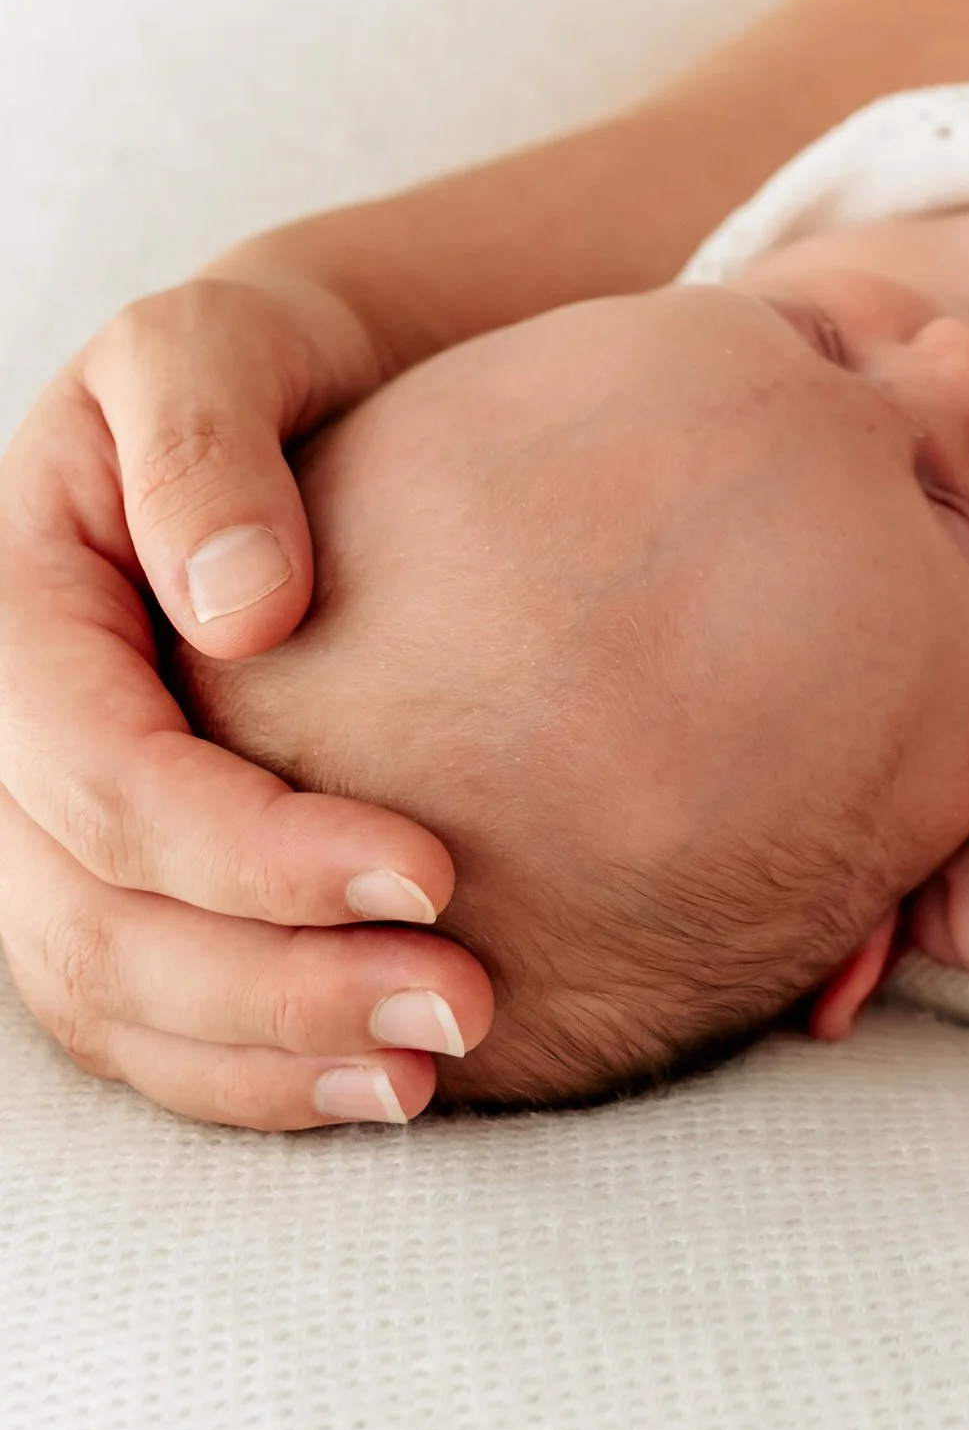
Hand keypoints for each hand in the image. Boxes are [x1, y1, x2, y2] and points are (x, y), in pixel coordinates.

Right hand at [0, 275, 490, 1124]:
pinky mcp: (115, 884)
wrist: (286, 404)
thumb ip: (209, 441)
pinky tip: (384, 1085)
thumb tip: (243, 606)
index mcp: (16, 617)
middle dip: (275, 983)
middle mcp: (7, 748)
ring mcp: (47, 831)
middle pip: (98, 924)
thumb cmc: (256, 362)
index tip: (433, 869)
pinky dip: (253, 1070)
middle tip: (463, 998)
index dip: (253, 849)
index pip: (106, 782)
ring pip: (112, 1002)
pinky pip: (147, 1022)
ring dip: (266, 1056)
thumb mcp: (216, 343)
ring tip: (429, 1072)